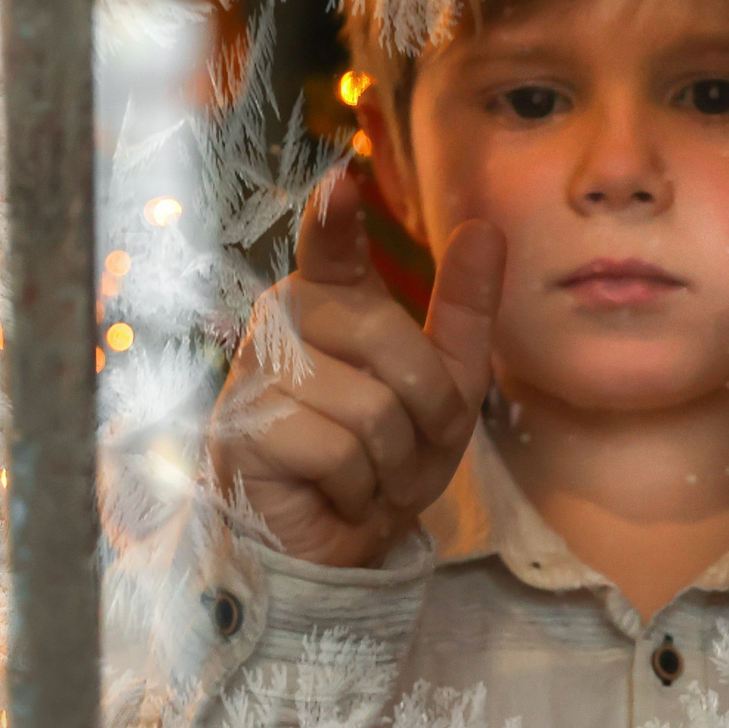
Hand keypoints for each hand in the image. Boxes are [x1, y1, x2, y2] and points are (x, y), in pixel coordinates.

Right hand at [208, 167, 504, 567]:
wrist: (334, 541)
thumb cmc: (385, 455)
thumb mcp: (445, 385)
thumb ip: (462, 310)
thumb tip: (484, 227)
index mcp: (333, 297)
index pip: (330, 246)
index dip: (334, 218)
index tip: (340, 185)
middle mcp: (285, 319)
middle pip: (392, 345)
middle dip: (426, 413)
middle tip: (402, 448)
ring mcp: (256, 372)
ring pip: (371, 408)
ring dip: (391, 462)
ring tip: (367, 474)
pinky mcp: (244, 429)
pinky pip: (339, 453)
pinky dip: (357, 489)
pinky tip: (334, 493)